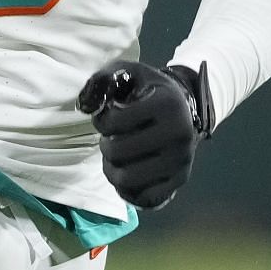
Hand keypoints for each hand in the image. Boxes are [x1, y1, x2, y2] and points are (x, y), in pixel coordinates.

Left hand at [76, 60, 212, 209]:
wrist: (185, 105)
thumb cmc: (148, 89)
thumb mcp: (127, 72)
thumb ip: (101, 81)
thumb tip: (85, 107)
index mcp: (166, 105)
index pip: (114, 123)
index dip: (101, 121)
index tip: (108, 116)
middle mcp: (179, 134)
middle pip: (117, 153)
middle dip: (106, 145)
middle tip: (112, 138)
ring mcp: (182, 159)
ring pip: (127, 180)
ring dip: (112, 168)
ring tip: (117, 155)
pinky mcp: (180, 179)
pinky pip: (143, 197)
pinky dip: (127, 188)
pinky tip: (127, 170)